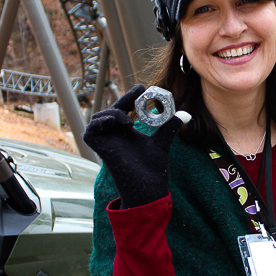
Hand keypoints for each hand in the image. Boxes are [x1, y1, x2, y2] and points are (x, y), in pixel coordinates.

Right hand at [83, 84, 190, 207]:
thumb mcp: (162, 142)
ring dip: (114, 112)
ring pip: (99, 117)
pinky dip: (101, 122)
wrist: (148, 187)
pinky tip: (118, 123)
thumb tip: (185, 114)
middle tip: (138, 94)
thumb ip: (170, 127)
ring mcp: (104, 142)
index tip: (142, 87)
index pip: (124, 109)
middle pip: (111, 110)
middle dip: (123, 100)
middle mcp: (113, 136)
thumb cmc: (153, 169)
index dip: (130, 97)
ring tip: (129, 122)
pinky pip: (90, 130)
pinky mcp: (96, 148)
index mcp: (126, 133)